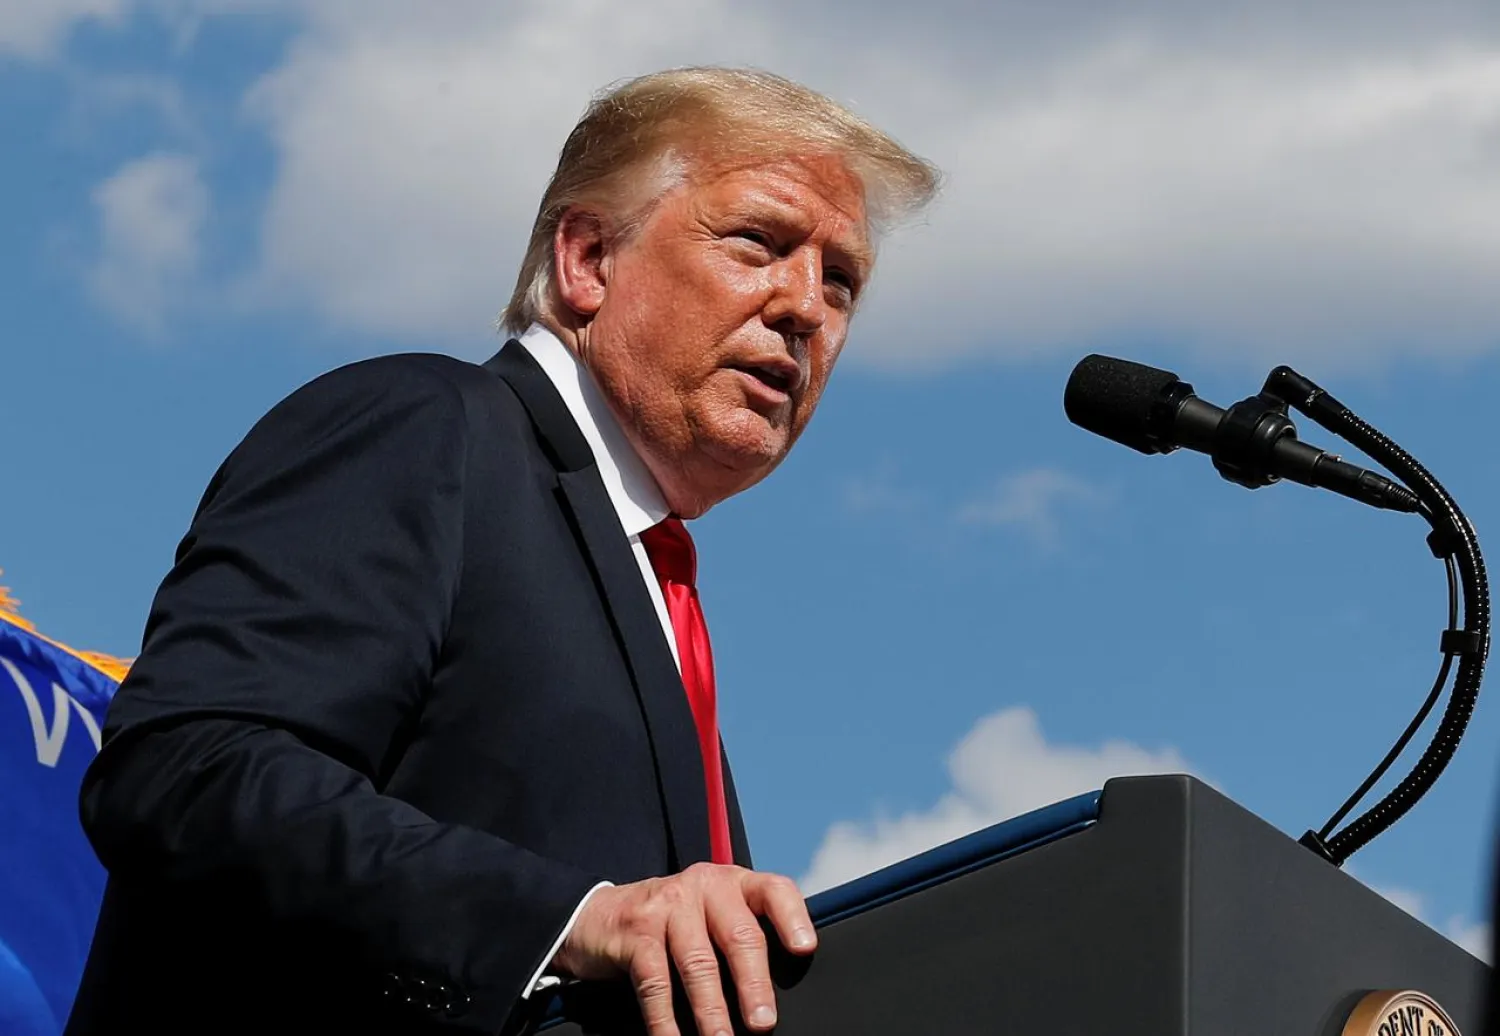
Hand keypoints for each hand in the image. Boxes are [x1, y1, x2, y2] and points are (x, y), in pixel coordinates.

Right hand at [552, 863, 816, 1035]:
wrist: (600, 915)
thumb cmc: (673, 924)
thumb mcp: (711, 916)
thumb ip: (741, 936)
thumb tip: (773, 995)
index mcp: (734, 882)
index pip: (773, 890)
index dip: (792, 918)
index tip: (805, 949)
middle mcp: (705, 885)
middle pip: (738, 934)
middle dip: (754, 983)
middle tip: (763, 1022)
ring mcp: (668, 904)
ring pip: (698, 962)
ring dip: (712, 1009)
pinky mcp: (637, 930)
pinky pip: (655, 981)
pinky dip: (665, 1019)